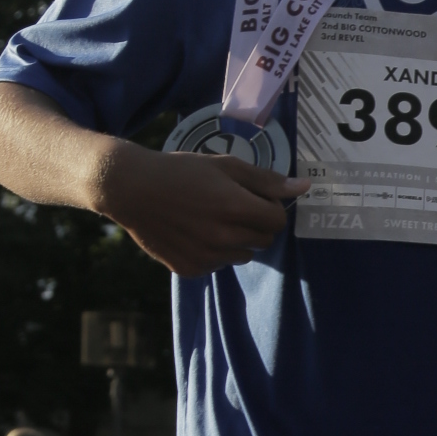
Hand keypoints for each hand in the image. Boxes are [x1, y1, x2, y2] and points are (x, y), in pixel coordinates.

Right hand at [98, 142, 310, 277]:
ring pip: (242, 255)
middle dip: (256, 223)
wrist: (131, 189)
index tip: (253, 197)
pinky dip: (213, 252)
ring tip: (210, 218)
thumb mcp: (225, 166)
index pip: (278, 220)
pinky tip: (194, 232)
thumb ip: (266, 180)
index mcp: (236, 209)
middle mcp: (224, 238)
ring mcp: (207, 257)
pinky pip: (218, 264)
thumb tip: (305, 188)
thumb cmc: (181, 171)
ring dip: (236, 240)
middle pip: (264, 240)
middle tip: (231, 206)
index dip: (269, 206)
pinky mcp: (191, 269)